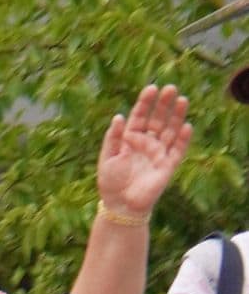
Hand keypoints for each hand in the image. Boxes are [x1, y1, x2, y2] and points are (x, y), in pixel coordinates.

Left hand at [95, 87, 190, 223]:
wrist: (121, 205)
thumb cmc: (110, 181)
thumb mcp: (107, 156)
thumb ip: (113, 137)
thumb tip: (119, 116)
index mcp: (130, 138)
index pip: (140, 116)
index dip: (145, 102)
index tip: (151, 88)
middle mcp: (146, 143)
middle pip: (158, 120)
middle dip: (164, 104)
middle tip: (171, 88)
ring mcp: (158, 154)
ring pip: (170, 131)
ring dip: (176, 116)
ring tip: (182, 100)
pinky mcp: (167, 166)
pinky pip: (177, 150)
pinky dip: (182, 139)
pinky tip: (186, 126)